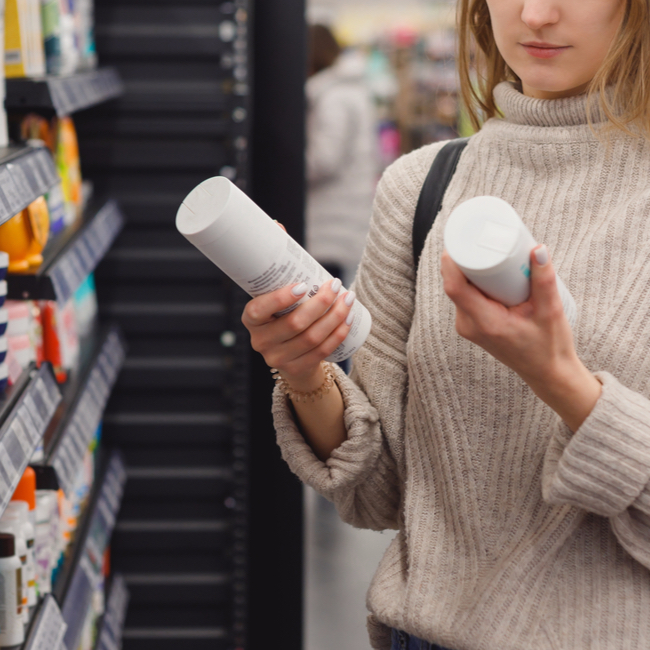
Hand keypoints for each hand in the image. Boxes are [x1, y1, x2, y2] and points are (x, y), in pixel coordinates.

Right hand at [241, 278, 354, 388]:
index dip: (280, 298)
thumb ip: (285, 287)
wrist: (290, 356)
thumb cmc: (285, 318)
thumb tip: (304, 257)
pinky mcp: (296, 368)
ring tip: (347, 300)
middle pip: (294, 323)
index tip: (303, 285)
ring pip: (312, 337)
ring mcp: (278, 358)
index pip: (258, 310)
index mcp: (252, 320)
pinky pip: (322, 350)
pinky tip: (348, 319)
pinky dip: (338, 333)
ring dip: (335, 316)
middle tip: (336, 286)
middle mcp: (261, 341)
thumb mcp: (277, 305)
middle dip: (320, 303)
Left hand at [441, 245, 600, 430]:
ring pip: (459, 290)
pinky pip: (465, 297)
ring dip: (469, 270)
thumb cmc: (550, 346)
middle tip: (483, 238)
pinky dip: (473, 282)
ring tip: (488, 250)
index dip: (451, 262)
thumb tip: (538, 248)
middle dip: (465, 259)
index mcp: (485, 323)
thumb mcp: (551, 312)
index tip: (460, 240)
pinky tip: (485, 268)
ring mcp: (468, 327)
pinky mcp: (472, 325)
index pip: (455, 288)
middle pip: (455, 284)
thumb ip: (545, 280)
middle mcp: (469, 325)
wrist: (547, 374)